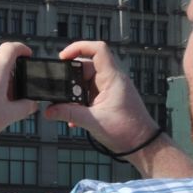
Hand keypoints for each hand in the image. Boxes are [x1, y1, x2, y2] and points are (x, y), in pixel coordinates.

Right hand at [41, 42, 157, 151]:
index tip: (62, 57)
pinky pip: (88, 93)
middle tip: (59, 90)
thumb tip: (49, 110)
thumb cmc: (127, 131)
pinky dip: (78, 102)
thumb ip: (69, 113)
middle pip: (86, 67)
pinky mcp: (107, 99)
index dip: (79, 47)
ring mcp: (110, 89)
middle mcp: (112, 80)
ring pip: (85, 81)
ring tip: (66, 107)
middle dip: (69, 78)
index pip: (98, 50)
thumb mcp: (93, 121)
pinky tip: (73, 118)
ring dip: (73, 93)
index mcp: (112, 79)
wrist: (143, 145)